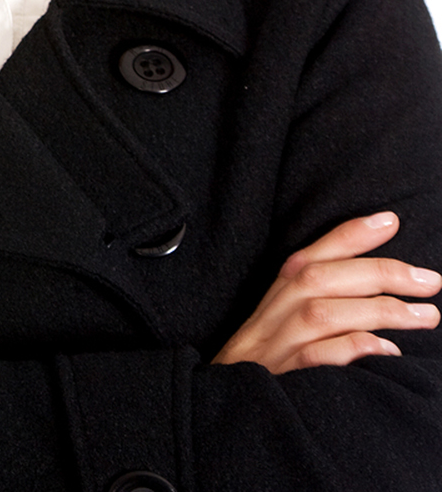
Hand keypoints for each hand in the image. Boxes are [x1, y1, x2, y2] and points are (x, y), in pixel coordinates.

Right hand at [214, 211, 439, 372]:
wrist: (217, 417)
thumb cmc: (268, 370)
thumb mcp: (286, 330)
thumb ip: (323, 305)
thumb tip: (383, 285)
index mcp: (274, 299)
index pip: (309, 257)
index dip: (348, 236)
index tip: (390, 221)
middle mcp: (271, 318)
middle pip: (317, 279)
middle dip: (378, 273)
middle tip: (430, 281)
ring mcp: (273, 349)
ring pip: (321, 314)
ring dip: (379, 310)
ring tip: (427, 315)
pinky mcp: (280, 381)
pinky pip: (317, 358)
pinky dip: (354, 349)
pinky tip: (388, 351)